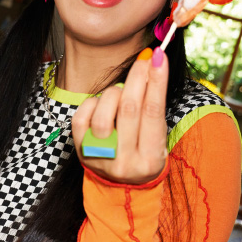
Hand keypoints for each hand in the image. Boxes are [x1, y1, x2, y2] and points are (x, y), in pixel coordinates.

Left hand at [72, 48, 168, 184]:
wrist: (121, 184)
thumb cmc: (143, 152)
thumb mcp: (156, 137)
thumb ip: (153, 107)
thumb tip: (152, 64)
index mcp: (150, 158)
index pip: (153, 112)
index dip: (156, 81)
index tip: (160, 57)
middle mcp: (125, 162)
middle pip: (128, 109)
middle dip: (136, 78)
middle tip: (143, 59)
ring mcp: (100, 157)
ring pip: (103, 113)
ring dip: (113, 93)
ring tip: (120, 93)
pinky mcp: (81, 151)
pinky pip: (81, 117)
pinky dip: (92, 103)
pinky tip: (101, 104)